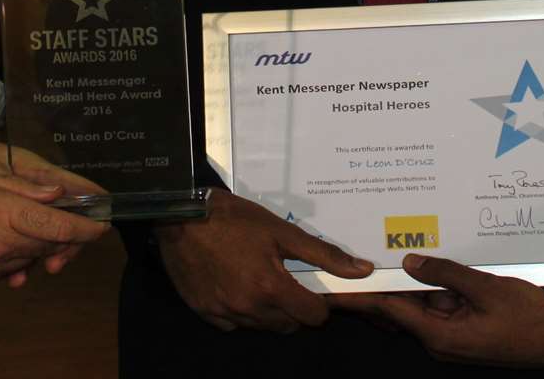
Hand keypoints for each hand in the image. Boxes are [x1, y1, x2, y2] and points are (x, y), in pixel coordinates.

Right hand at [0, 134, 107, 278]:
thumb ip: (21, 189)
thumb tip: (56, 193)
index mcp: (3, 216)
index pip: (59, 226)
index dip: (86, 228)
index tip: (102, 226)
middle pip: (47, 245)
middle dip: (60, 237)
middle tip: (64, 224)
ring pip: (26, 261)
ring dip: (30, 248)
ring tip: (10, 227)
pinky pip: (1, 274)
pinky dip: (5, 260)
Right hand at [154, 189, 373, 332]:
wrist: (181, 216)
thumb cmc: (233, 219)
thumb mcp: (282, 231)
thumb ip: (323, 254)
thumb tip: (362, 270)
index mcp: (272, 289)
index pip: (313, 317)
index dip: (318, 302)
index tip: (310, 286)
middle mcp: (249, 308)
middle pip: (289, 325)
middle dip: (294, 307)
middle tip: (285, 280)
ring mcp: (225, 314)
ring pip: (262, 327)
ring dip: (269, 311)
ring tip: (260, 280)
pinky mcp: (205, 313)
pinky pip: (234, 325)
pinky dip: (241, 312)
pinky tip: (237, 286)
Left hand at [331, 253, 543, 367]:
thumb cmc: (532, 321)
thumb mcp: (489, 289)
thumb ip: (448, 274)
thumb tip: (411, 263)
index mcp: (441, 336)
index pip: (389, 311)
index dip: (362, 293)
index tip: (339, 280)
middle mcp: (441, 340)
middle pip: (401, 308)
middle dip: (385, 280)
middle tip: (361, 250)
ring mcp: (453, 336)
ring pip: (422, 304)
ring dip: (415, 280)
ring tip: (398, 246)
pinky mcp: (466, 330)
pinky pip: (442, 305)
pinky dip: (437, 286)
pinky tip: (434, 263)